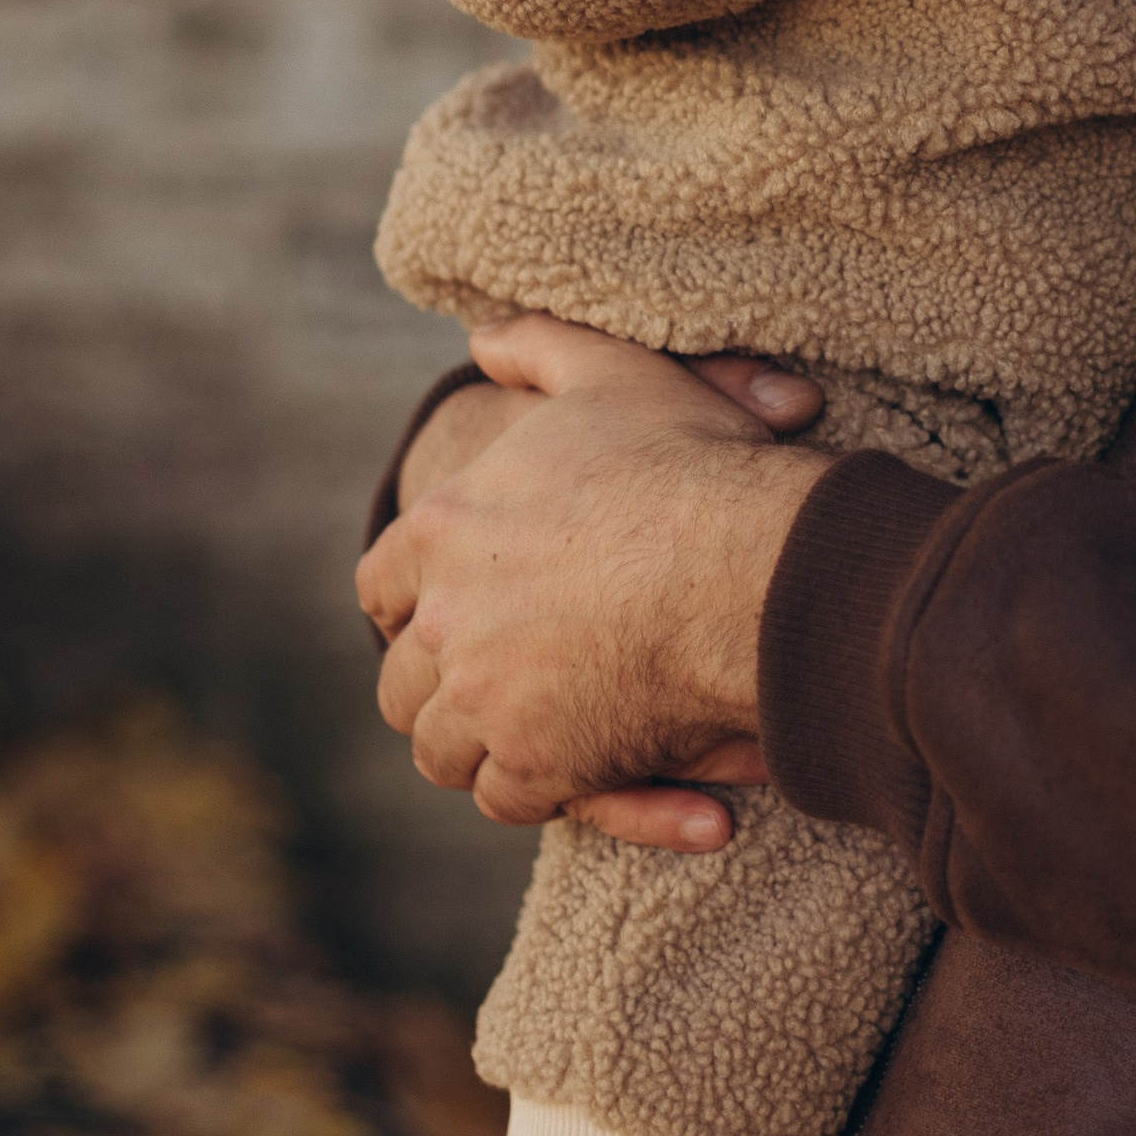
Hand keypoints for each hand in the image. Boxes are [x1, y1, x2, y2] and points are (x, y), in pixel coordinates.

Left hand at [358, 319, 825, 824]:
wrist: (752, 566)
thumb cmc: (689, 465)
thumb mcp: (611, 372)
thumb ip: (537, 344)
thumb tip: (483, 337)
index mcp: (442, 527)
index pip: (382, 584)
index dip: (412, 604)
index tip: (448, 615)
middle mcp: (443, 620)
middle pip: (402, 682)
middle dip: (440, 690)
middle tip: (497, 687)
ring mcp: (483, 700)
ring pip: (443, 750)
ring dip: (480, 747)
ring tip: (535, 736)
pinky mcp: (536, 765)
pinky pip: (506, 798)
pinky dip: (537, 791)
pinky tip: (581, 770)